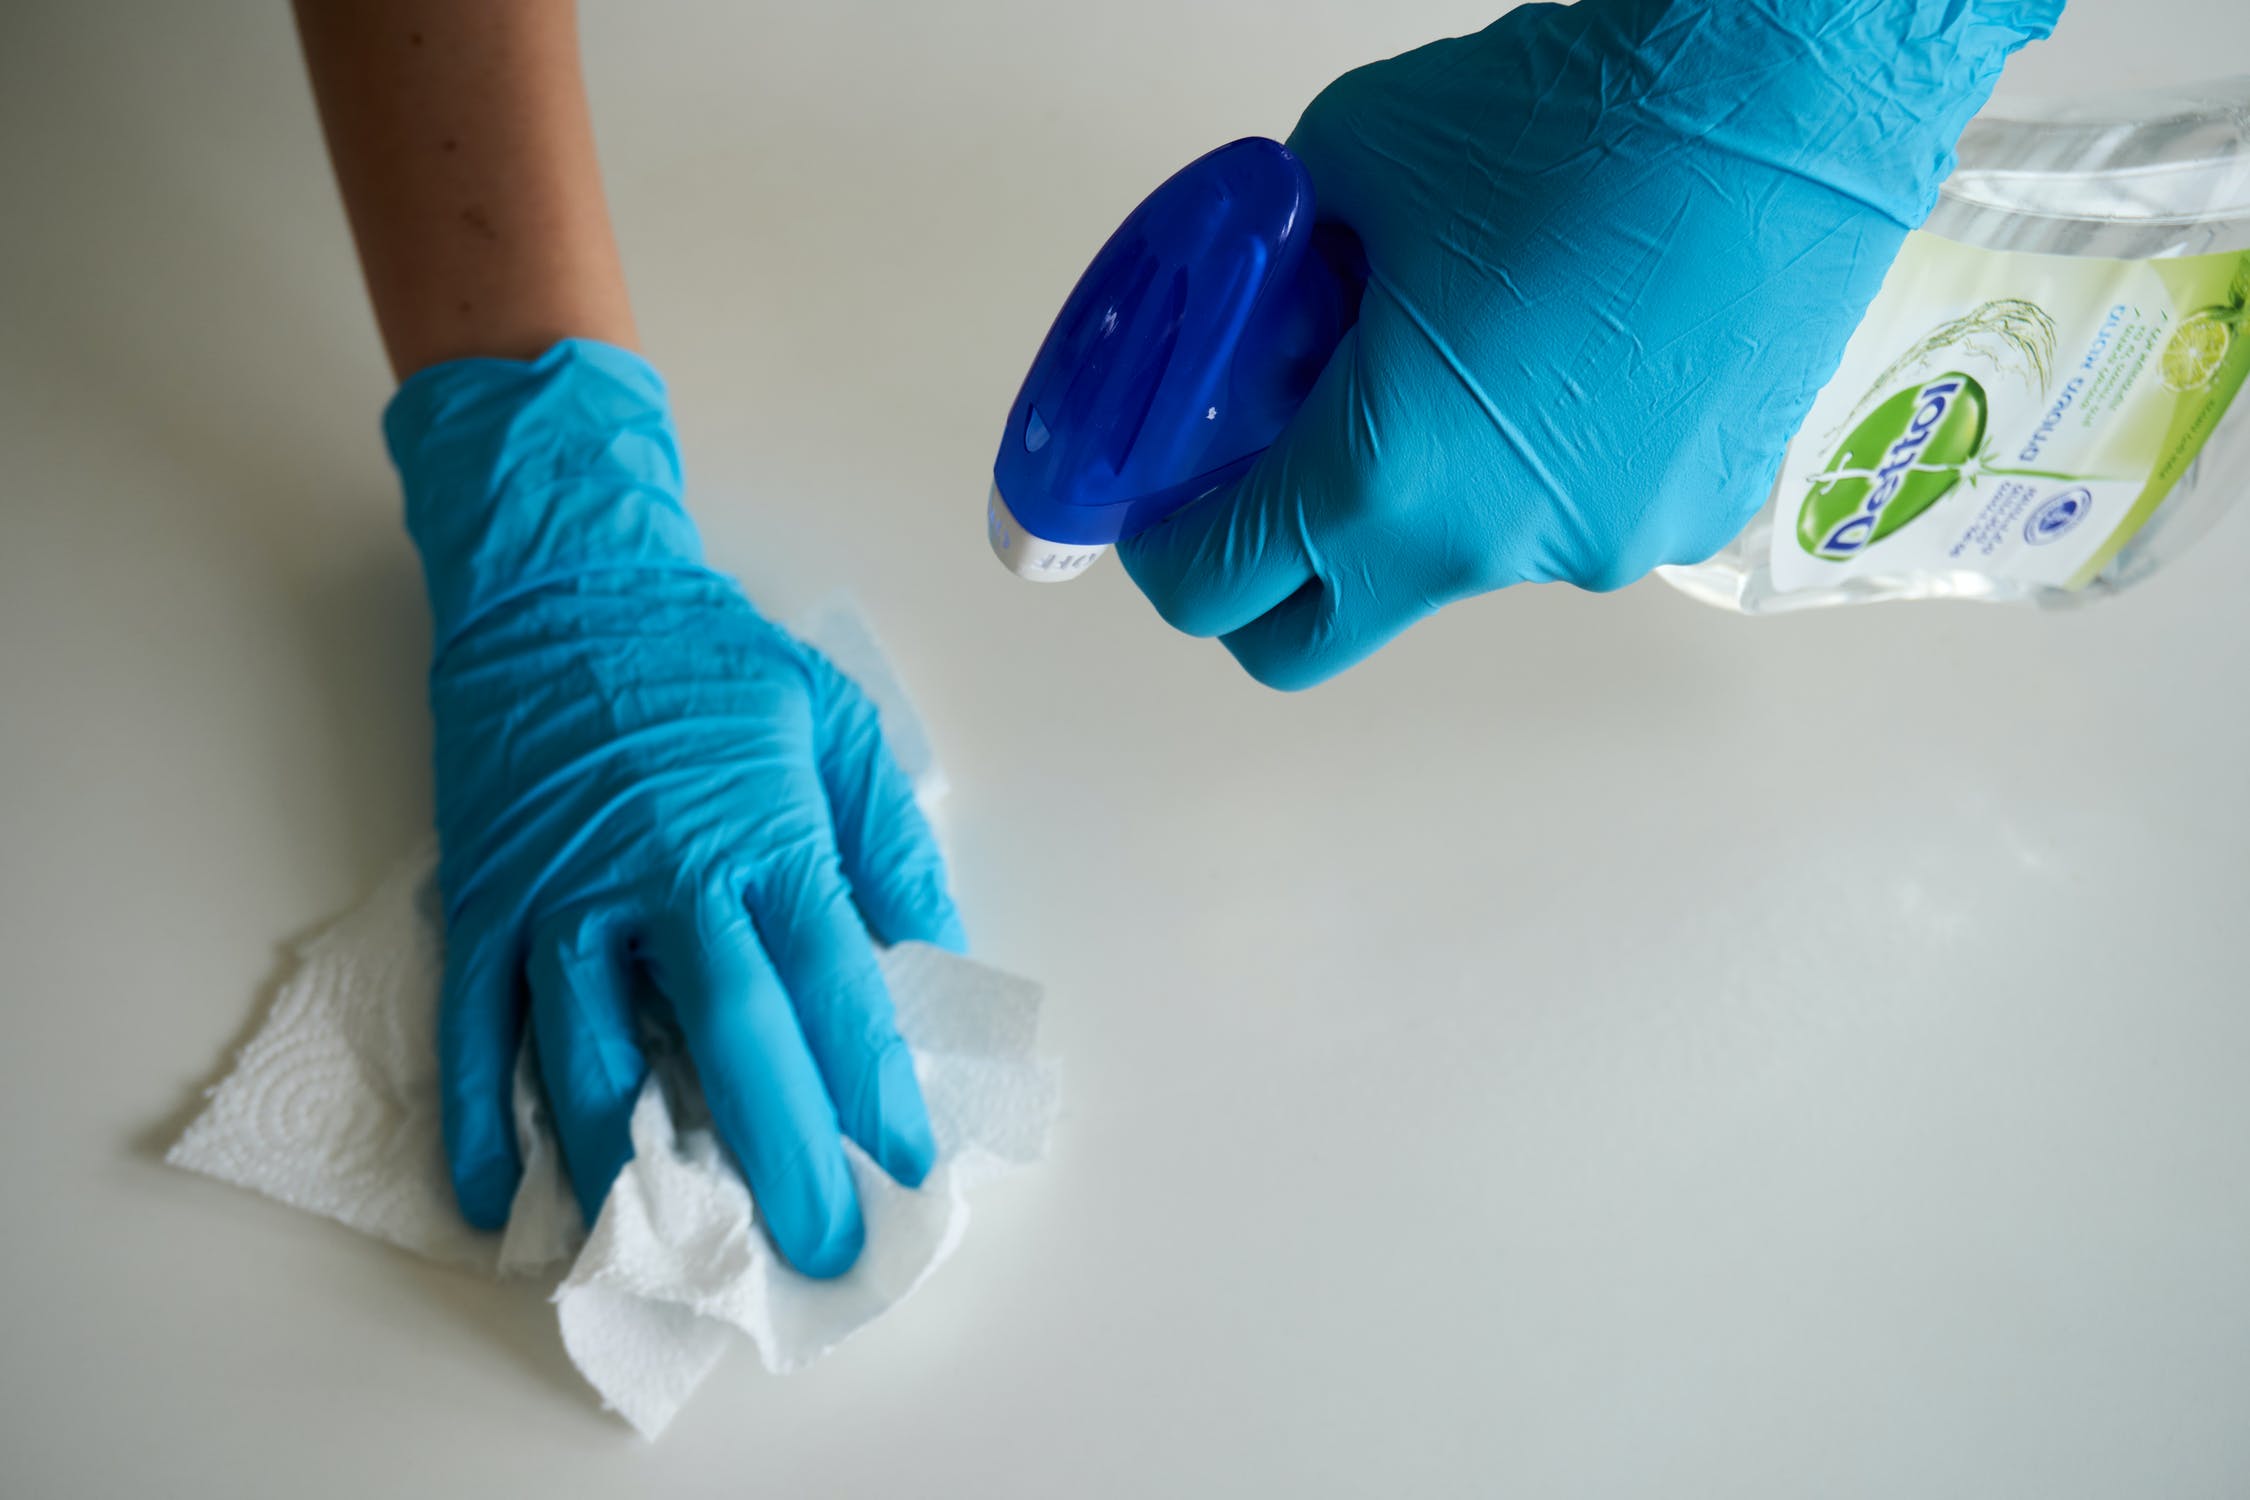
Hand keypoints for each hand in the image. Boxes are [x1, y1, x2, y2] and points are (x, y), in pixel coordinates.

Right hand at [386, 340, 961, 1276]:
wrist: (561, 582)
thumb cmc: (710, 657)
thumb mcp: (835, 720)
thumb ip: (887, 842)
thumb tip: (935, 955)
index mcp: (761, 835)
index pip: (832, 987)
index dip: (872, 1087)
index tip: (908, 1167)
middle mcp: (662, 879)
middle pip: (729, 1046)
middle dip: (780, 1161)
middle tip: (816, 1252)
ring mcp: (560, 896)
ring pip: (594, 1057)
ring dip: (635, 1165)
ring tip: (677, 1251)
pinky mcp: (482, 900)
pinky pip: (474, 1029)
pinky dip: (481, 1121)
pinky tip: (503, 1201)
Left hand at [1121, 0, 2061, 686]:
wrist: (1790, 104)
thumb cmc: (1567, 124)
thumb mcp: (1351, 161)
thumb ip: (1278, 263)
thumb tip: (1268, 298)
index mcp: (1383, 476)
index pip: (1216, 586)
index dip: (1163, 549)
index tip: (1162, 507)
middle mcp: (1485, 549)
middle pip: (1311, 641)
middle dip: (1262, 584)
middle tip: (1260, 484)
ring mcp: (1594, 549)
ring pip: (1449, 565)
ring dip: (1415, 499)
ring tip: (1456, 363)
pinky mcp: (1687, 521)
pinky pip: (1562, 521)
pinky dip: (1528, 471)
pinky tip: (1567, 362)